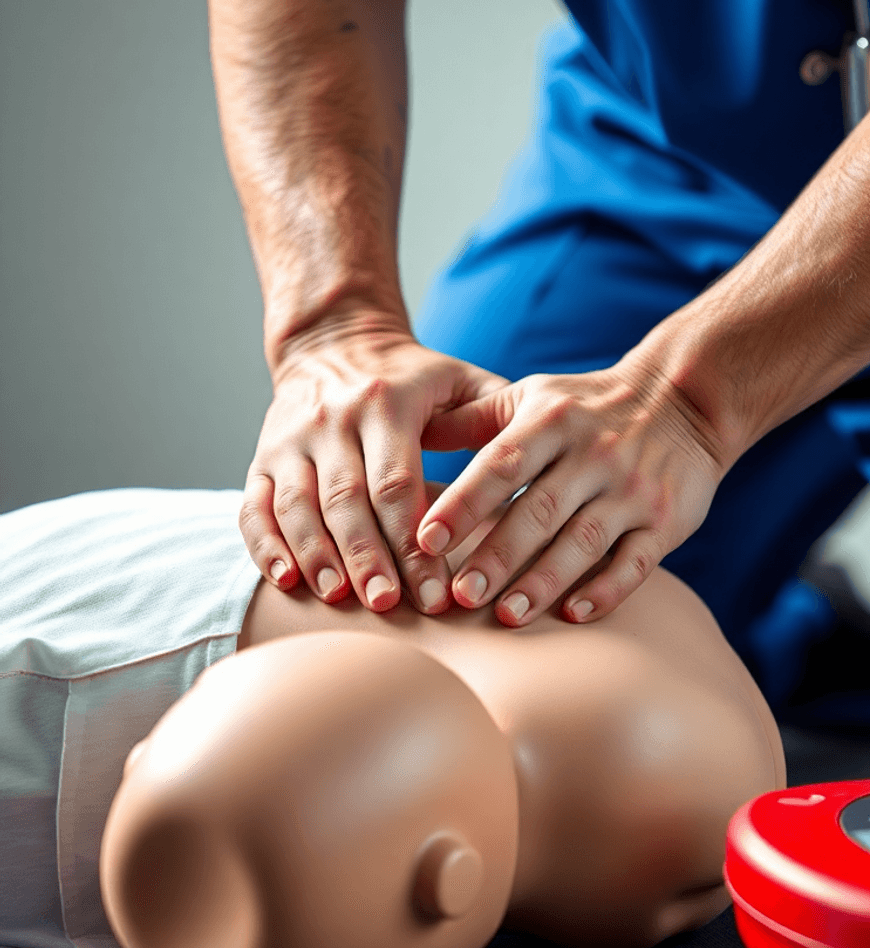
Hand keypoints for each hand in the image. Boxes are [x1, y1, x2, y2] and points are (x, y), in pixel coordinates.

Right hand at [239, 309, 507, 612]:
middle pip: (347, 502)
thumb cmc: (411, 376)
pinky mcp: (261, 458)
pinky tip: (287, 581)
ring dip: (318, 557)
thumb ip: (495, 414)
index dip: (415, 539)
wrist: (333, 342)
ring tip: (342, 599)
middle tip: (390, 605)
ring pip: (298, 507)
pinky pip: (255, 507)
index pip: (398, 484)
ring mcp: (290, 441)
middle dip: (369, 558)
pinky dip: (267, 546)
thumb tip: (536, 462)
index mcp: (385, 405)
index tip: (437, 586)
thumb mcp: (457, 379)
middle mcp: (331, 422)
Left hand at [416, 362, 725, 624]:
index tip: (426, 539)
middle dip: (498, 554)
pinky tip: (575, 614)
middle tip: (459, 595)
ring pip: (584, 540)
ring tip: (507, 615)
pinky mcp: (666, 520)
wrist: (686, 399)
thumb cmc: (590, 405)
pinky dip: (607, 589)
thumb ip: (475, 417)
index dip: (464, 503)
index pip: (501, 463)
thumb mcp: (535, 395)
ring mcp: (632, 489)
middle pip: (539, 510)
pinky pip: (636, 560)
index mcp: (553, 420)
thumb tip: (414, 432)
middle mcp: (594, 454)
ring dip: (544, 580)